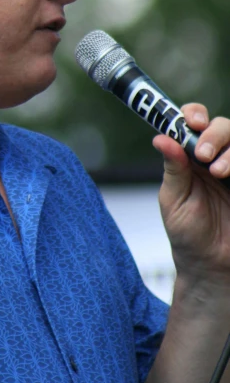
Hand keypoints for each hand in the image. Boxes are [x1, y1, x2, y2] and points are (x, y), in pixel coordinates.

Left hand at [153, 103, 229, 288]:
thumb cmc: (187, 234)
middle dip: (216, 134)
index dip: (195, 114)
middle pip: (225, 126)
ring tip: (219, 172)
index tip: (193, 122)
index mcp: (192, 157)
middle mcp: (217, 158)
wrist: (211, 267)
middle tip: (204, 155)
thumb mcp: (173, 200)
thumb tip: (160, 138)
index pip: (196, 122)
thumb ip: (173, 168)